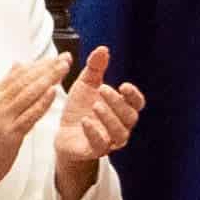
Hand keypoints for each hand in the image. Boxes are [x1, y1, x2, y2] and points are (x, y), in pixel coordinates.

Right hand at [0, 53, 66, 199]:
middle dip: (47, 67)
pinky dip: (41, 102)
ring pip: (28, 93)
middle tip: (65, 57)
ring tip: (63, 68)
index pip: (19, 74)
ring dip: (48, 79)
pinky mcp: (9, 133)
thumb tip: (17, 65)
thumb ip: (6, 87)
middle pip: (25, 80)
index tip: (56, 56)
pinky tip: (52, 92)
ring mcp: (3, 118)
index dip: (39, 64)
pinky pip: (28, 115)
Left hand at [53, 45, 144, 199]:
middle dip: (118, 103)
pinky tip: (85, 122)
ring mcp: (109, 140)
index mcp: (121, 109)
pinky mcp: (94, 151)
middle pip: (130, 117)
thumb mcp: (86, 84)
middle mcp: (120, 126)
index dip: (134, 96)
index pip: (137, 104)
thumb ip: (95, 68)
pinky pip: (100, 146)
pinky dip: (94, 133)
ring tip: (96, 106)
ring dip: (109, 118)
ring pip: (120, 133)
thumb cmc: (79, 109)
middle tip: (102, 89)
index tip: (123, 85)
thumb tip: (103, 49)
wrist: (62, 133)